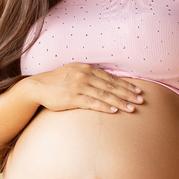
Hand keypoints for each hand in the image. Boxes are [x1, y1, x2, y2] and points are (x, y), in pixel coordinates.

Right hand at [27, 63, 143, 113]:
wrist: (38, 87)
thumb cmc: (57, 81)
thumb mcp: (74, 71)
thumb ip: (89, 74)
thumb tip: (106, 80)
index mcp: (86, 68)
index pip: (111, 77)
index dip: (126, 84)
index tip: (138, 90)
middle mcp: (84, 75)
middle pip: (111, 86)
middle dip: (128, 93)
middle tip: (141, 100)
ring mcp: (78, 86)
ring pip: (104, 95)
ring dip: (120, 102)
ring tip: (132, 108)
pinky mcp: (72, 97)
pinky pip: (92, 103)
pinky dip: (104, 106)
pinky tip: (114, 111)